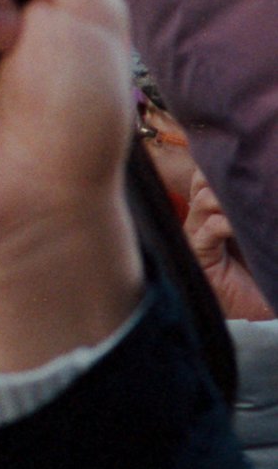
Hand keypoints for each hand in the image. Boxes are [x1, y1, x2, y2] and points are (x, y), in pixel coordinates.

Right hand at [185, 172, 275, 321]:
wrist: (254, 308)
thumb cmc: (258, 277)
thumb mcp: (264, 243)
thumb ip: (265, 221)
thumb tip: (276, 197)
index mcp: (218, 213)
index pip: (210, 178)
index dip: (222, 167)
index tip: (247, 160)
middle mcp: (204, 220)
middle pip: (203, 182)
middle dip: (221, 175)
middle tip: (247, 174)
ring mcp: (199, 236)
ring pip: (203, 200)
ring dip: (223, 196)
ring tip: (246, 200)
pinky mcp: (200, 256)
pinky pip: (207, 231)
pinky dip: (223, 224)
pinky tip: (237, 226)